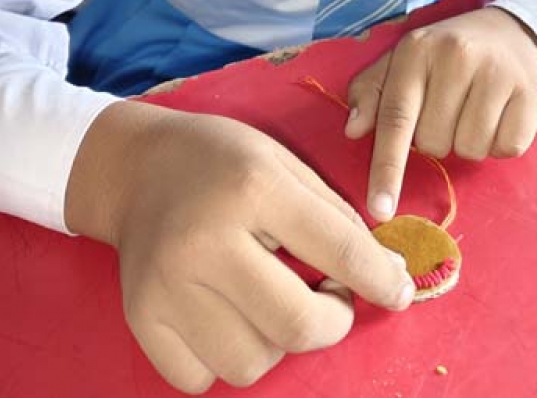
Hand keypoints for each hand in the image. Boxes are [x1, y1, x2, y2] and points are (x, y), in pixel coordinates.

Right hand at [65, 102, 414, 393]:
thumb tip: (388, 274)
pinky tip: (229, 315)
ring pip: (253, 362)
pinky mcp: (141, 318)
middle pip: (298, 326)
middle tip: (332, 298)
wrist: (137, 166)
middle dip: (334, 321)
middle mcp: (206, 240)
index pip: (339, 250)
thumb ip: (336, 216)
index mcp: (253, 187)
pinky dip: (227, 358)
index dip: (382, 280)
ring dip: (278, 341)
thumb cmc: (223, 160)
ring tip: (270, 299)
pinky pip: (203, 379)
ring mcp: (166, 285)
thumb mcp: (285, 163)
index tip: (400, 293)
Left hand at [346, 7, 536, 221]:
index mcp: (417, 50)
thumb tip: (353, 129)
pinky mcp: (530, 92)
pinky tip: (498, 115)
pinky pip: (506, 149)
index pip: (396, 117)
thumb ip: (371, 93)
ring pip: (470, 149)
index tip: (379, 209)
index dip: (387, 167)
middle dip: (435, 138)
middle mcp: (457, 56)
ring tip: (472, 110)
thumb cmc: (443, 55)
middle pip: (433, 143)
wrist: (509, 32)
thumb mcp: (401, 63)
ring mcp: (497, 72)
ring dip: (467, 142)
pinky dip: (498, 143)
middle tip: (447, 109)